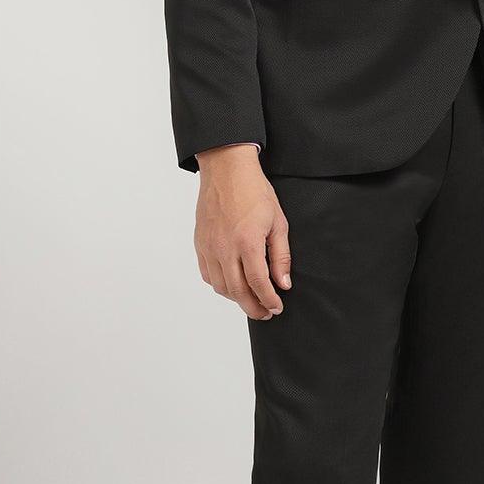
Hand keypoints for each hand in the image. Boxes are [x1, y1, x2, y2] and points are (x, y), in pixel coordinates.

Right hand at [193, 149, 290, 319]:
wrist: (226, 171)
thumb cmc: (255, 192)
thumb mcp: (278, 222)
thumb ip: (281, 256)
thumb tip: (283, 284)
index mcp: (247, 242)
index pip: (258, 284)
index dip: (269, 301)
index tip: (277, 308)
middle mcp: (225, 248)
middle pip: (237, 292)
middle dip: (253, 308)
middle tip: (265, 313)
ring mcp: (209, 247)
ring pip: (221, 287)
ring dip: (237, 299)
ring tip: (252, 300)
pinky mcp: (200, 244)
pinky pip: (208, 274)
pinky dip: (221, 285)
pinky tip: (233, 284)